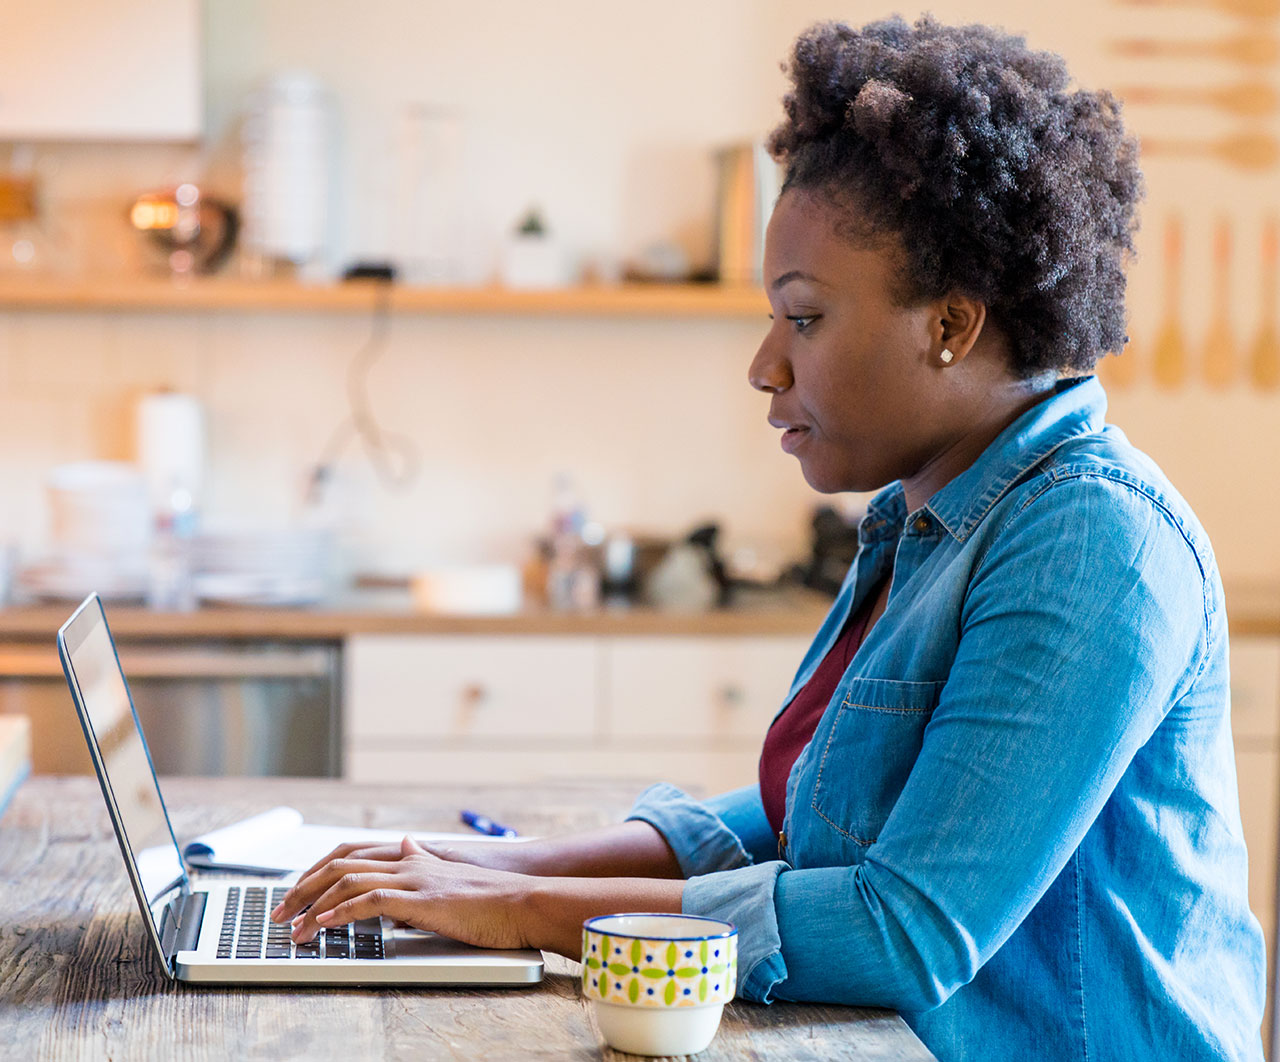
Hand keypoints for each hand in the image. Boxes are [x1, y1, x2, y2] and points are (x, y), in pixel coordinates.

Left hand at [270, 836, 534, 949]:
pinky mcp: (420, 898)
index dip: (318, 870)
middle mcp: (408, 861)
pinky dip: (338, 912)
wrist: (523, 899)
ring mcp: (413, 877)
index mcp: (414, 857)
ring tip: (290, 926)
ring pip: (347, 880)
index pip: (352, 854)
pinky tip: (321, 925)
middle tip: (278, 912)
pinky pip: (368, 900)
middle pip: (340, 863)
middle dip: (302, 887)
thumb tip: (405, 845)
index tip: (295, 892)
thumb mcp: (453, 873)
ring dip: (311, 904)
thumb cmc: (493, 896)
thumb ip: (424, 861)